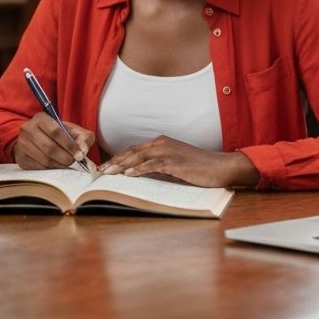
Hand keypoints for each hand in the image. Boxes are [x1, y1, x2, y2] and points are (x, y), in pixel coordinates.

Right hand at [13, 114, 94, 170]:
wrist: (37, 139)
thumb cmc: (58, 134)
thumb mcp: (72, 130)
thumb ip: (83, 137)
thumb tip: (83, 150)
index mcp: (40, 118)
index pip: (55, 131)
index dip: (69, 144)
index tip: (79, 154)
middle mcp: (27, 129)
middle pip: (49, 147)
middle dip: (65, 157)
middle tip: (74, 161)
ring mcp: (22, 144)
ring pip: (44, 159)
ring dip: (59, 164)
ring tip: (67, 164)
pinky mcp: (21, 159)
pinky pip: (38, 168)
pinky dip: (51, 169)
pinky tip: (57, 166)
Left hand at [100, 136, 258, 187]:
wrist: (219, 167)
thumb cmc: (198, 168)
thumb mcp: (173, 166)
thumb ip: (157, 167)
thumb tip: (139, 175)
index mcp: (161, 143)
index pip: (133, 150)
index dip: (117, 158)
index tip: (104, 167)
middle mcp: (162, 143)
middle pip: (132, 151)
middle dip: (114, 162)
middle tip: (99, 172)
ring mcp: (168, 151)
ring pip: (139, 157)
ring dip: (121, 165)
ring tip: (108, 174)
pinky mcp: (175, 162)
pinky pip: (153, 164)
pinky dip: (139, 169)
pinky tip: (129, 175)